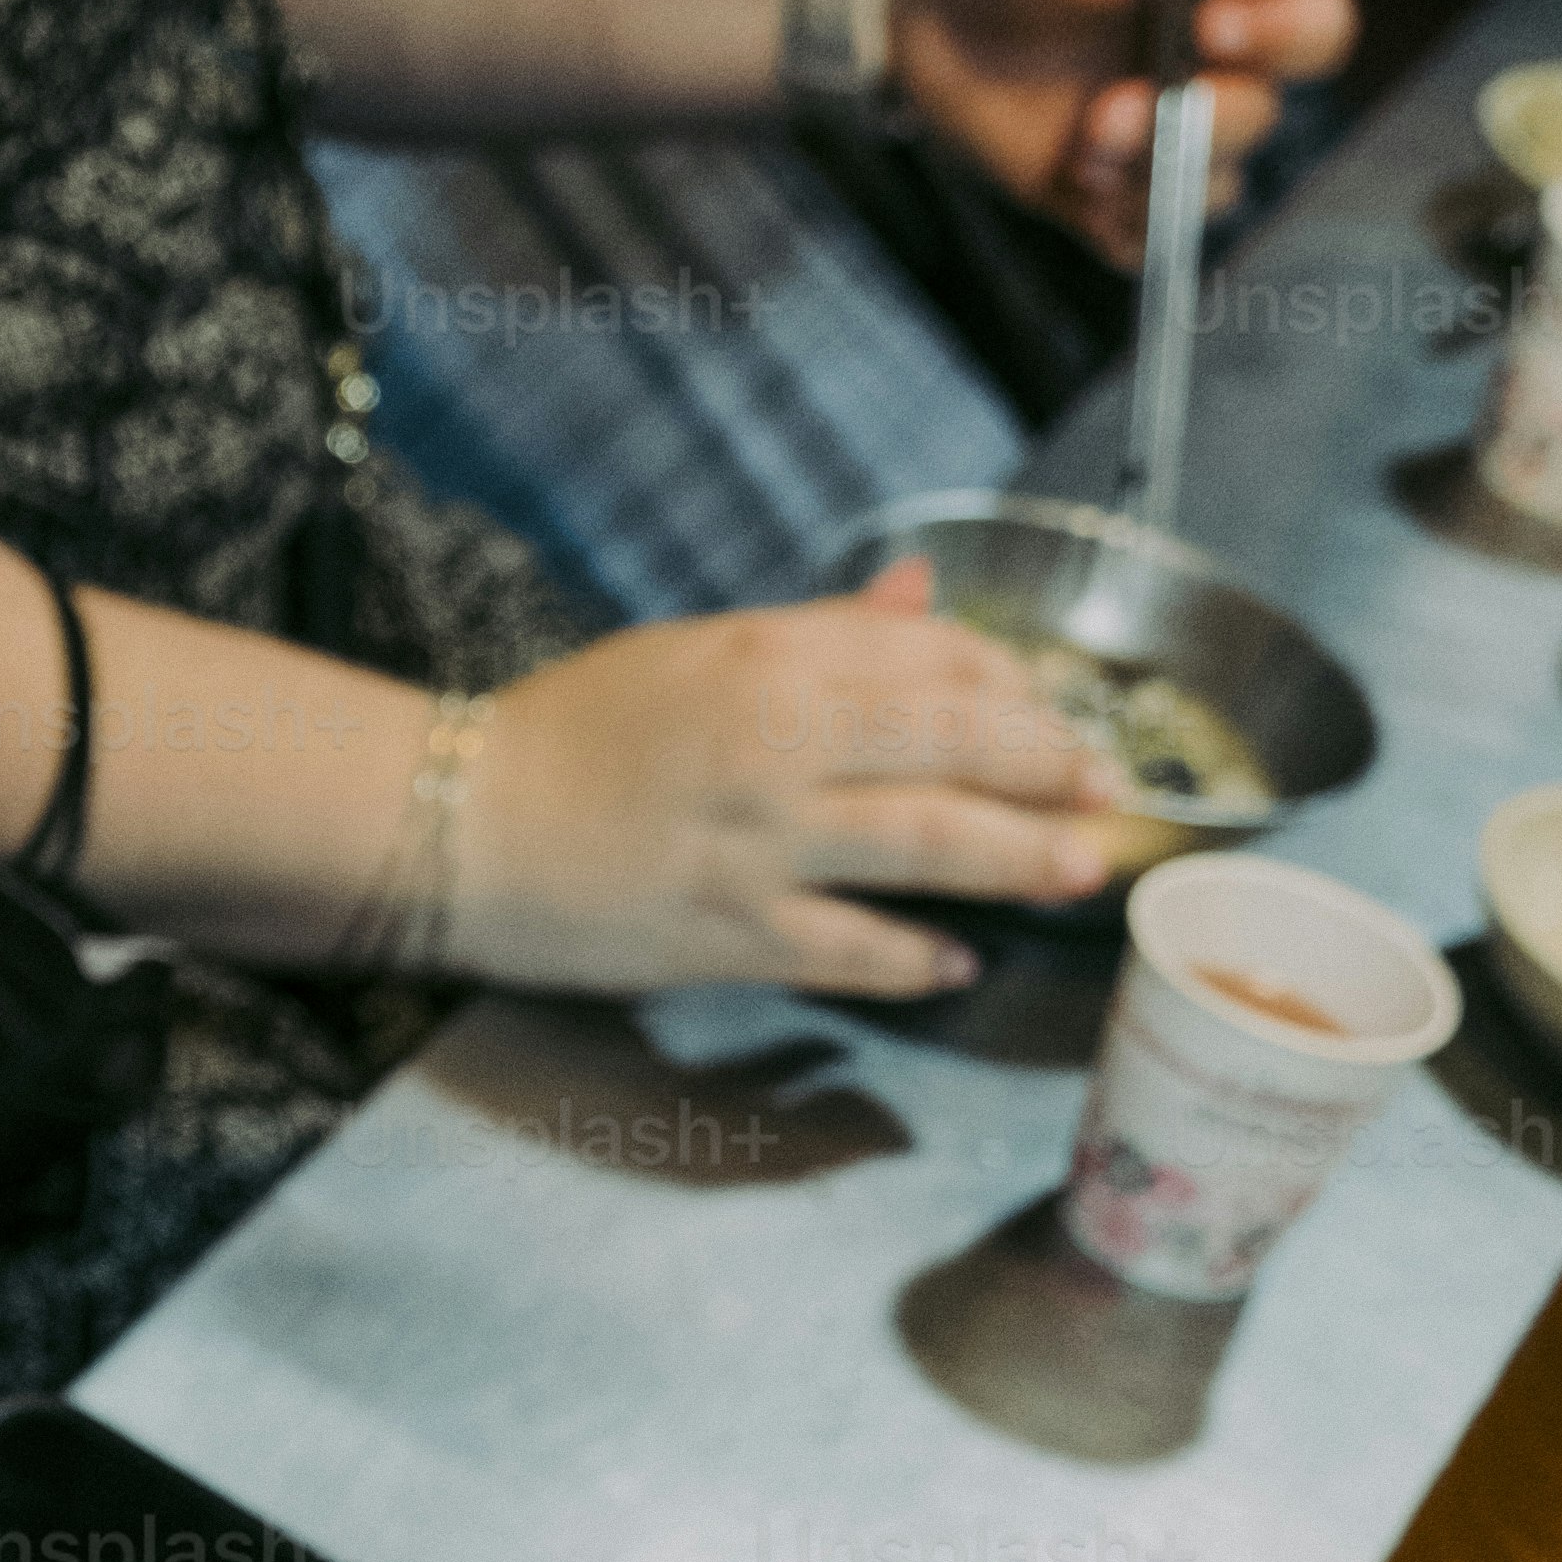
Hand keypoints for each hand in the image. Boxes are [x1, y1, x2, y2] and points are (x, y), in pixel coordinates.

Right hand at [458, 578, 1118, 999]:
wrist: (455, 823)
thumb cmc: (572, 734)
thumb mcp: (700, 651)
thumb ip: (821, 633)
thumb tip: (923, 600)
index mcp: (771, 655)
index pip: (933, 657)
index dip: (1014, 688)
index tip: (1052, 717)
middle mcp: (776, 739)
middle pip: (956, 744)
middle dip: (1048, 767)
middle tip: (1106, 792)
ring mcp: (756, 843)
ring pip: (925, 846)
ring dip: (1018, 859)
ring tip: (1080, 871)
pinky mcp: (725, 933)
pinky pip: (849, 949)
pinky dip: (914, 957)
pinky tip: (959, 961)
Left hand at [886, 0, 1356, 262]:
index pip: (1316, 30)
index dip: (1285, 40)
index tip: (1211, 26)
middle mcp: (1211, 67)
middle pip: (1264, 120)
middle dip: (1199, 122)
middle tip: (1110, 108)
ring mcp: (1157, 136)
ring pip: (1212, 191)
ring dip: (1155, 179)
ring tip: (1084, 142)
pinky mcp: (1100, 195)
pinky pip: (1145, 244)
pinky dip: (1124, 230)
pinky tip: (1079, 188)